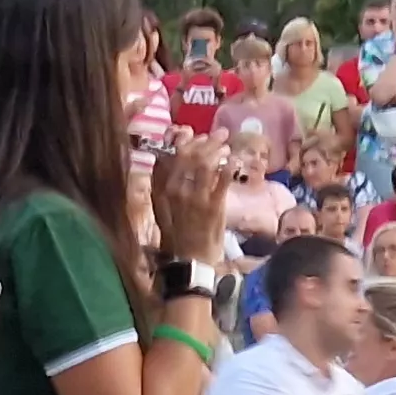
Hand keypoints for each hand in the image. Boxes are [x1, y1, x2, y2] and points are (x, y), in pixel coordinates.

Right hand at [148, 133, 226, 263]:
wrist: (188, 261)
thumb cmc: (175, 236)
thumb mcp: (160, 209)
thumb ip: (162, 185)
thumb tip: (163, 162)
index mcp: (161, 189)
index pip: (170, 156)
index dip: (184, 141)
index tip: (193, 134)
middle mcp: (176, 189)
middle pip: (190, 155)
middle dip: (206, 141)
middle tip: (219, 134)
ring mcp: (196, 197)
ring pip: (206, 163)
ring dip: (218, 150)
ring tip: (227, 146)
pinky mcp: (214, 206)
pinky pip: (223, 179)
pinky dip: (229, 166)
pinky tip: (234, 161)